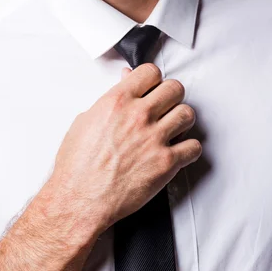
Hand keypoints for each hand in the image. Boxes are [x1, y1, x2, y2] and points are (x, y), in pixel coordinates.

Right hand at [50, 64, 201, 234]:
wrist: (80, 199)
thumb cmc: (77, 165)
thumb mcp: (86, 120)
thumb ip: (110, 99)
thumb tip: (125, 82)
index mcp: (117, 101)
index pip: (150, 72)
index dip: (153, 79)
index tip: (152, 87)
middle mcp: (139, 115)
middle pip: (175, 89)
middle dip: (171, 96)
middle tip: (166, 106)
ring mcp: (155, 138)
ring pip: (188, 114)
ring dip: (182, 120)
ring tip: (173, 127)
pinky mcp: (166, 163)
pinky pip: (194, 147)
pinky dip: (189, 149)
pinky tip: (179, 151)